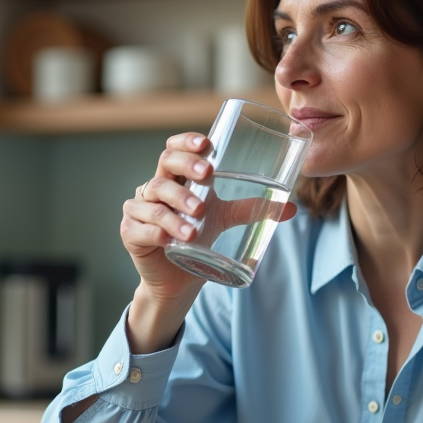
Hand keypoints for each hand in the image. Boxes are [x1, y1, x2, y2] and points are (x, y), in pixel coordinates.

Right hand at [121, 134, 296, 351]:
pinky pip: (139, 227)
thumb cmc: (199, 238)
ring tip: (195, 227)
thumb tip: (292, 208)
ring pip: (154, 199)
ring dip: (176, 209)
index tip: (207, 144)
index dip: (186, 142)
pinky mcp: (131, 232)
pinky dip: (155, 231)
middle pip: (164, 165)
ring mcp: (139, 209)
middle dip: (186, 168)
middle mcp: (154, 188)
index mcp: (176, 178)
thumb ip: (252, 210)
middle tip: (207, 175)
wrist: (179, 280)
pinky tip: (167, 238)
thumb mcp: (226, 220)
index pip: (174, 149)